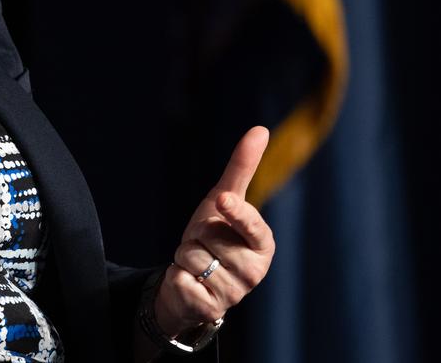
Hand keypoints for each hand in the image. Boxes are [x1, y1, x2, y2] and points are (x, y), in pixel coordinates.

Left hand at [153, 126, 275, 335]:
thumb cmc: (215, 234)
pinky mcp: (210, 310)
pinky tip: (190, 282)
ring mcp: (234, 294)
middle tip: (205, 244)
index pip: (252, 225)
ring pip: (192, 256)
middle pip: (209, 235)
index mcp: (263, 243)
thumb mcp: (224, 200)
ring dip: (185, 255)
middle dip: (197, 234)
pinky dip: (177, 276)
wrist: (191, 278)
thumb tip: (260, 129)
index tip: (223, 201)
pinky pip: (182, 280)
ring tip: (198, 262)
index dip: (235, 212)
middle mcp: (255, 271)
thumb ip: (242, 167)